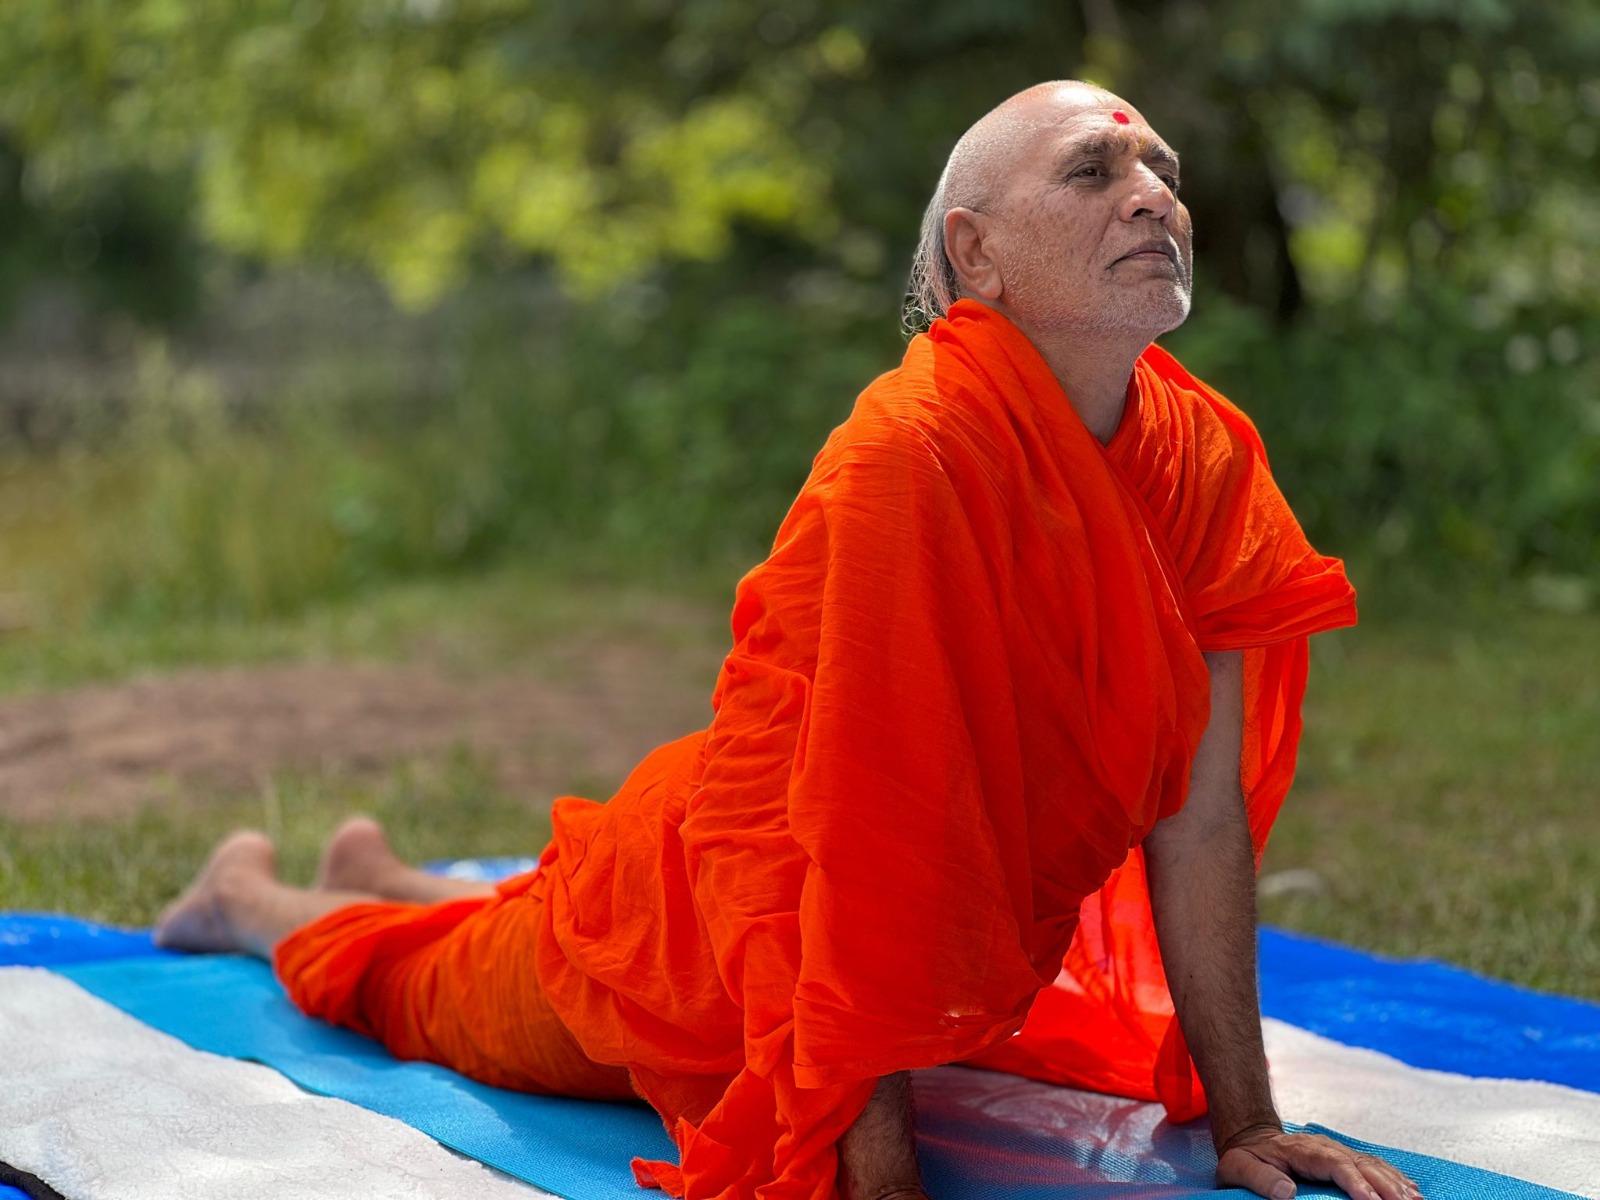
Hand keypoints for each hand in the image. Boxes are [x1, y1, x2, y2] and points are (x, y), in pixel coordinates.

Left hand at [1216, 1126, 1421, 1199]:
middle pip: (1361, 1164)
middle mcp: (1325, 1147)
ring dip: (1395, 1183)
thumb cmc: (1245, 1157)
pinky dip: (1393, 1178)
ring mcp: (1336, 1151)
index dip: (1356, 1183)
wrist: (1250, 1139)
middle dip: (1386, 1187)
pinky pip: (1372, 1166)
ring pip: (1372, 1165)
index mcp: (1303, 1150)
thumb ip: (1260, 1178)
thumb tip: (1285, 1192)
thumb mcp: (1240, 1167)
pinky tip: (1411, 1190)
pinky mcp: (1343, 1159)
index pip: (1336, 1165)